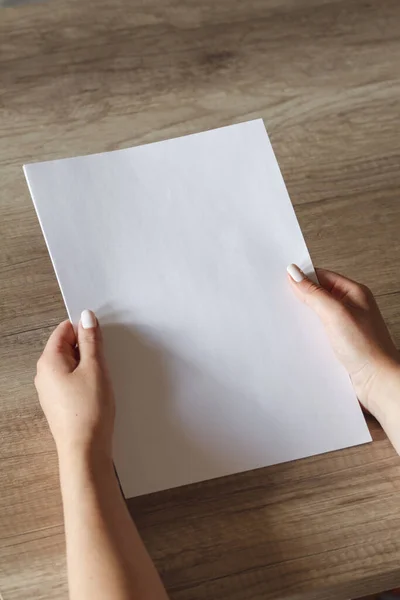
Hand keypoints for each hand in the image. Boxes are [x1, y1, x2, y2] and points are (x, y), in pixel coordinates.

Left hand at [35, 310, 114, 459]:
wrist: (85, 449)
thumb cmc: (89, 411)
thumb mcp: (95, 368)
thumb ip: (91, 340)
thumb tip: (86, 317)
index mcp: (48, 361)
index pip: (64, 330)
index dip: (84, 330)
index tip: (101, 338)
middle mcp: (44, 374)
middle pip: (67, 346)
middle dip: (88, 349)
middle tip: (104, 361)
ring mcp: (50, 390)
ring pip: (71, 364)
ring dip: (89, 366)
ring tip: (102, 380)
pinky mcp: (59, 402)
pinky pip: (72, 380)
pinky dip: (86, 380)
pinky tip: (97, 392)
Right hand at [287, 264, 399, 444]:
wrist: (378, 381)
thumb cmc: (366, 348)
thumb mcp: (336, 314)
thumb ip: (314, 293)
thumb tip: (294, 274)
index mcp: (354, 293)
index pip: (323, 276)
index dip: (303, 277)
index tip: (284, 279)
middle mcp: (351, 307)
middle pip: (319, 294)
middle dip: (301, 297)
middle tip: (283, 299)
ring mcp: (346, 325)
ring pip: (318, 313)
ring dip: (305, 317)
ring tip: (291, 319)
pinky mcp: (341, 342)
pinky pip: (320, 331)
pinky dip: (309, 332)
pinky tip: (301, 336)